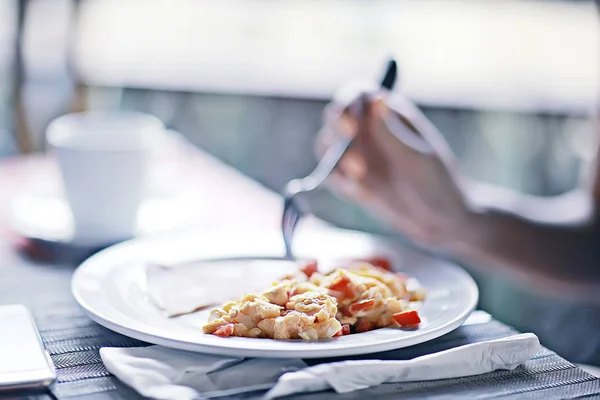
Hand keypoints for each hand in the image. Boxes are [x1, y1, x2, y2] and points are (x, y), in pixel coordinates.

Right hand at [318, 86, 473, 246]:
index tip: (349, 126)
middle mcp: (371, 130)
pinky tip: (362, 194)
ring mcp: (360, 155)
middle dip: (335, 132)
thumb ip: (391, 132)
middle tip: (350, 155)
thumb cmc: (438, 183)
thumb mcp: (416, 158)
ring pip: (327, 146)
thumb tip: (376, 99)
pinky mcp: (353, 180)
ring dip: (334, 159)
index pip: (358, 95)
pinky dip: (340, 183)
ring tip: (360, 178)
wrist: (443, 222)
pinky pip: (333, 175)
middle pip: (335, 117)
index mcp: (391, 114)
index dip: (347, 104)